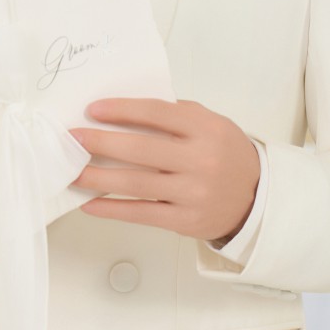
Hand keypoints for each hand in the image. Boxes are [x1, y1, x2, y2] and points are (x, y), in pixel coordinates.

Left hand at [73, 99, 259, 242]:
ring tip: (73, 172)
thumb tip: (124, 111)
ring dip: (98, 177)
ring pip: (136, 183)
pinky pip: (140, 213)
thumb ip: (176, 116)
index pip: (157, 113)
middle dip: (101, 142)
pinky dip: (111, 208)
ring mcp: (193, 192)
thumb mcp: (211, 125)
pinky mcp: (185, 220)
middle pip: (141, 149)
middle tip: (73, 138)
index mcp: (206, 129)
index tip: (93, 109)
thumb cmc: (224, 155)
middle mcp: (201, 160)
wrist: (256, 197)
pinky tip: (89, 202)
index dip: (122, 110)